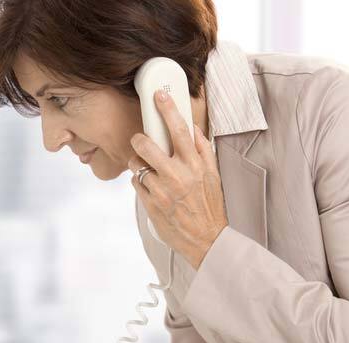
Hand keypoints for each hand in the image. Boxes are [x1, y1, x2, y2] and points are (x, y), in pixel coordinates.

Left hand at [128, 89, 228, 268]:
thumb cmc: (210, 207)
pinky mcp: (151, 204)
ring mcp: (162, 191)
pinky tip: (151, 188)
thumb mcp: (213, 176)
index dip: (168, 110)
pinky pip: (135, 183)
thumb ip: (203, 151)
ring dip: (138, 164)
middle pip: (147, 146)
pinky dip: (139, 182)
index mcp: (195, 165)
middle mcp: (178, 176)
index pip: (180, 131)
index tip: (159, 96)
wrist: (206, 240)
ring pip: (137, 165)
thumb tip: (193, 129)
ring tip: (147, 170)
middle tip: (139, 140)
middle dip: (138, 140)